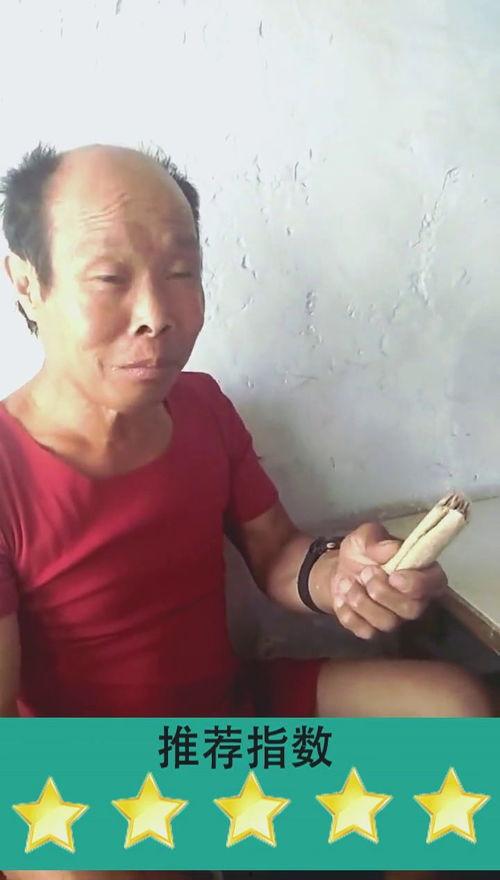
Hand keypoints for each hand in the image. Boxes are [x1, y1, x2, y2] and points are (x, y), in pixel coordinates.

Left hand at [330, 522, 446, 638]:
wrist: (339, 571)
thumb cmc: (361, 552)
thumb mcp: (365, 537)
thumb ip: (377, 540)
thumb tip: (391, 549)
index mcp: (421, 572)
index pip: (434, 583)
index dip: (416, 584)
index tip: (393, 576)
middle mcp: (414, 600)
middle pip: (412, 610)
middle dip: (384, 593)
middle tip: (365, 573)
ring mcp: (395, 618)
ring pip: (388, 623)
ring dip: (362, 602)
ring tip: (347, 582)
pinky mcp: (374, 630)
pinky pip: (366, 631)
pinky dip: (349, 615)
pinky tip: (341, 598)